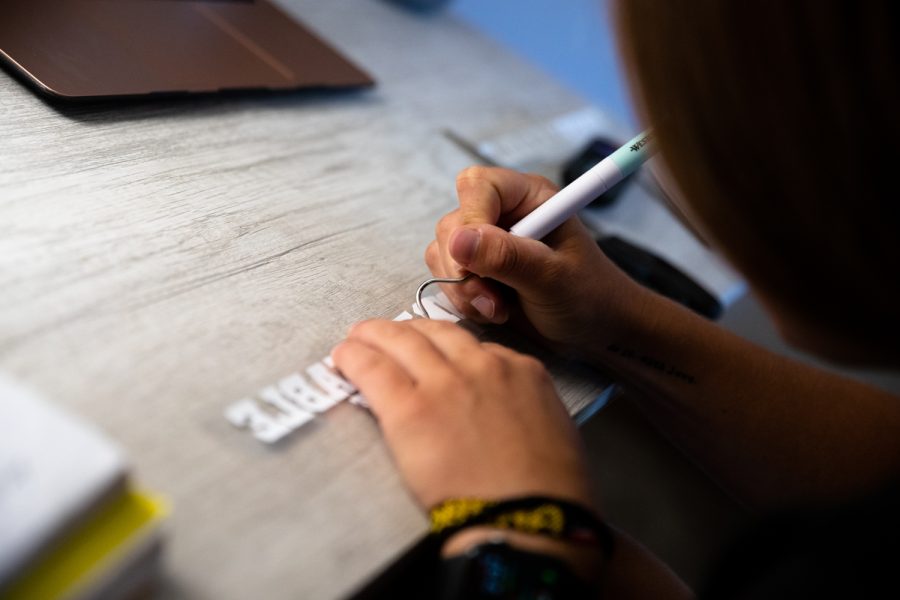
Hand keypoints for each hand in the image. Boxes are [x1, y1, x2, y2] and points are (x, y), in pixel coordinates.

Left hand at [331, 318, 594, 508]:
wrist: (531, 519)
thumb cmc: (551, 491)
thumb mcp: (553, 431)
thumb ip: (525, 408)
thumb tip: (506, 413)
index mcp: (521, 372)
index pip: (476, 347)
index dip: (447, 350)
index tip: (433, 357)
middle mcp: (482, 367)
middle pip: (435, 333)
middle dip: (408, 330)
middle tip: (388, 334)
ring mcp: (445, 384)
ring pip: (402, 341)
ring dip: (375, 334)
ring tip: (358, 336)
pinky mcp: (410, 409)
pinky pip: (374, 370)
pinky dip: (355, 358)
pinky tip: (343, 357)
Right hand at [426, 166, 649, 358]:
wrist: (596, 331)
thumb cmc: (589, 296)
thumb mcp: (552, 277)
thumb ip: (507, 257)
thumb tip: (458, 240)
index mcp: (529, 197)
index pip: (477, 186)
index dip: (469, 221)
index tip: (473, 262)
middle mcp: (503, 213)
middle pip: (453, 224)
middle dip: (464, 268)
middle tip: (492, 300)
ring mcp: (487, 242)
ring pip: (444, 253)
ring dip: (464, 289)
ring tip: (499, 309)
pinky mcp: (478, 269)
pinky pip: (446, 276)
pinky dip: (463, 300)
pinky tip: (494, 312)